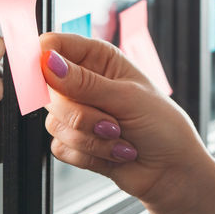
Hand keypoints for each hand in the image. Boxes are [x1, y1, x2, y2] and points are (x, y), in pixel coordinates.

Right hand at [40, 32, 214, 213]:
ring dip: (90, 139)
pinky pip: (59, 147)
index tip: (47, 74)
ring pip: (54, 122)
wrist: (171, 169)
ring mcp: (78, 112)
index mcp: (99, 58)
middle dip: (80, 114)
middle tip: (112, 123)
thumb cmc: (162, 125)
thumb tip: (47, 62)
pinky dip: (89, 155)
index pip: (55, 44)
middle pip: (47, 89)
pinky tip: (113, 154)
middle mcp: (84, 82)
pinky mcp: (74, 141)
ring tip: (120, 139)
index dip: (43, 56)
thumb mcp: (127, 98)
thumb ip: (84, 82)